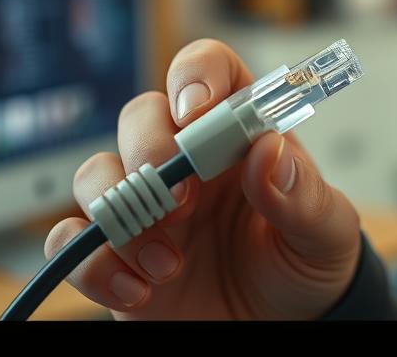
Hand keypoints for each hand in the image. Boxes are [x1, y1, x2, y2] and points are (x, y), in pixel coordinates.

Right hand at [45, 38, 362, 319]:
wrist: (286, 325)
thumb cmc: (304, 263)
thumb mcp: (326, 231)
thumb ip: (301, 193)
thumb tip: (269, 150)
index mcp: (237, 136)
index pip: (207, 71)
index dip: (195, 76)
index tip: (197, 111)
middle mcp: (184, 162)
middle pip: (139, 115)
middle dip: (149, 149)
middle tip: (183, 200)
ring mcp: (147, 207)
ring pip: (93, 173)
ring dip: (121, 210)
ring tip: (170, 262)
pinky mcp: (117, 257)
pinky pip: (70, 241)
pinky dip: (93, 263)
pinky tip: (141, 289)